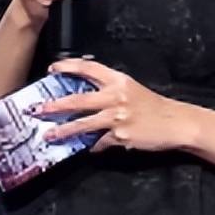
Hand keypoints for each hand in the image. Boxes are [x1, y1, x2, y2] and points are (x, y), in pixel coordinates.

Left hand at [34, 59, 198, 152]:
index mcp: (118, 80)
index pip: (88, 68)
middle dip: (55, 106)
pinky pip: (99, 142)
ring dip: (63, 131)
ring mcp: (117, 117)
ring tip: (49, 135)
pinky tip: (87, 148)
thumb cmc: (152, 105)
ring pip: (83, 125)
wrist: (176, 122)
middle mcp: (115, 97)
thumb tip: (82, 95)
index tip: (51, 69)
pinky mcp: (121, 136)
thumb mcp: (130, 89)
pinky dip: (92, 146)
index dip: (68, 66)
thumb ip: (108, 89)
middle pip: (78, 100)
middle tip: (38, 109)